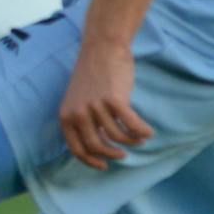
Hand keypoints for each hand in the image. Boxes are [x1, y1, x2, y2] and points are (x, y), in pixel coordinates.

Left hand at [57, 37, 153, 170]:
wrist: (102, 48)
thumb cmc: (93, 75)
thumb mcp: (77, 100)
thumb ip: (83, 121)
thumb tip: (98, 146)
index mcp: (66, 115)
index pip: (77, 148)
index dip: (91, 161)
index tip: (103, 166)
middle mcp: (78, 113)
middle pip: (97, 146)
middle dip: (112, 154)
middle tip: (122, 155)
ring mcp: (96, 107)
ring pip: (117, 136)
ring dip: (131, 141)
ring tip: (139, 139)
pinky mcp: (115, 100)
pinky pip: (132, 125)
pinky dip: (142, 132)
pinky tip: (148, 132)